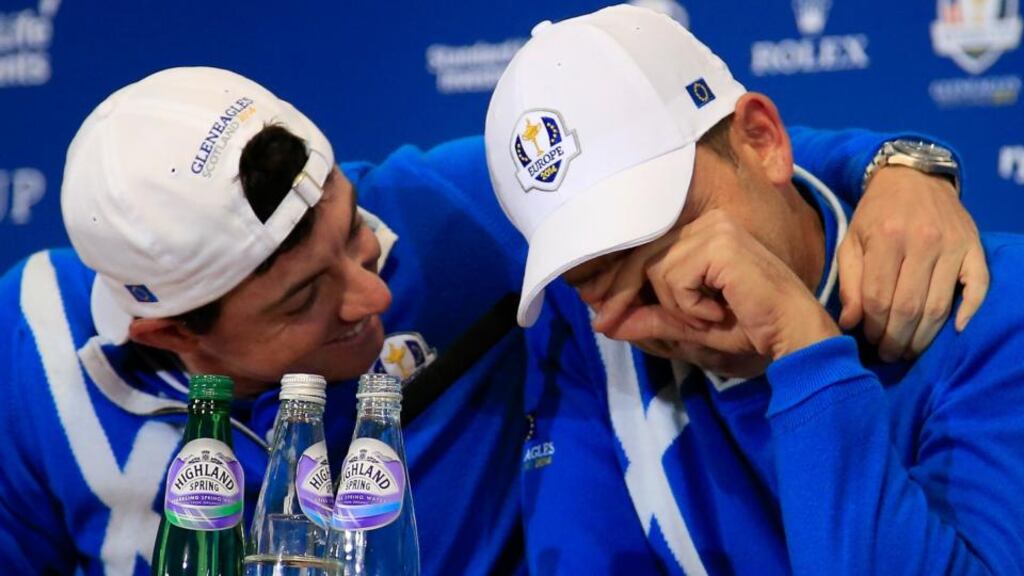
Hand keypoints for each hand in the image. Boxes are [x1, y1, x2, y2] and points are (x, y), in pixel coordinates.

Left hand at [592, 210, 839, 361]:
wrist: (792, 334)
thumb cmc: (749, 328)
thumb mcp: (686, 325)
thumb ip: (649, 319)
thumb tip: (603, 323)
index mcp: (701, 234)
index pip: (646, 252)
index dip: (619, 284)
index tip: (600, 316)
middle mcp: (707, 223)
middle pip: (643, 255)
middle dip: (622, 294)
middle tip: (605, 325)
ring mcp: (714, 228)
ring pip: (656, 269)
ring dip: (675, 306)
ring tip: (707, 318)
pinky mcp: (719, 243)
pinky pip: (675, 278)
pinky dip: (689, 305)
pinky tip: (717, 311)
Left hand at [838, 166, 988, 361]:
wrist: (913, 177)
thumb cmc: (875, 215)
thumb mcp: (851, 241)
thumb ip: (849, 283)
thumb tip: (850, 323)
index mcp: (886, 238)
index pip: (878, 298)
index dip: (872, 327)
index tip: (869, 340)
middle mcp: (922, 241)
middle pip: (909, 307)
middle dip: (896, 339)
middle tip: (889, 354)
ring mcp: (952, 245)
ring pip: (939, 305)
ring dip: (924, 336)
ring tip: (909, 350)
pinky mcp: (974, 246)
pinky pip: (978, 285)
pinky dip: (969, 311)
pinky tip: (955, 330)